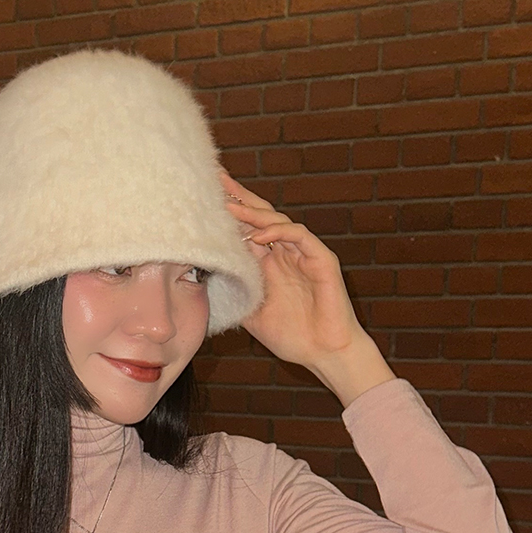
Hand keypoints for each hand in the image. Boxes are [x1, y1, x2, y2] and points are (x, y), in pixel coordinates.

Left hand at [220, 170, 394, 404]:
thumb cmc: (293, 337)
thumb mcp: (253, 315)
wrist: (325, 353)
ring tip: (230, 207)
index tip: (207, 197)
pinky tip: (257, 237)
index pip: (247, 230)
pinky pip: (299, 236)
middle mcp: (286, 254)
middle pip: (261, 217)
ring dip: (253, 214)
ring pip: (278, 222)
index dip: (231, 213)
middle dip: (240, 198)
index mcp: (270, 265)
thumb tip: (206, 282)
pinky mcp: (322, 259)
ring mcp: (304, 254)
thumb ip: (235, 295)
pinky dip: (278, 233)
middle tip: (217, 179)